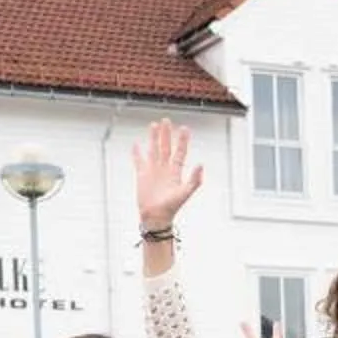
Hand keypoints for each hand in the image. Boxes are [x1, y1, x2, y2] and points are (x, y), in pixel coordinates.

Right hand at [130, 117, 202, 232]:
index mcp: (176, 172)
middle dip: (167, 134)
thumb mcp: (185, 193)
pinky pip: (138, 161)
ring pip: (153, 150)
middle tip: (167, 120)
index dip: (182, 141)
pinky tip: (135, 144)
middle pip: (166, 147)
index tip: (184, 128)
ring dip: (153, 138)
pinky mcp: (142, 176)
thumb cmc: (172, 207)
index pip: (180, 152)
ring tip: (153, 125)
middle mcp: (165, 169)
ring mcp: (153, 171)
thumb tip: (201, 164)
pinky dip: (136, 153)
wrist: (156, 217)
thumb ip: (194, 180)